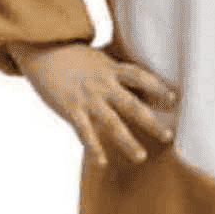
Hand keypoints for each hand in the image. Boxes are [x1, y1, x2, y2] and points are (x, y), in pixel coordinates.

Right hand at [10, 43, 178, 166]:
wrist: (41, 51)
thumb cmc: (71, 55)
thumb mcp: (97, 57)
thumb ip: (114, 68)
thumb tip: (133, 74)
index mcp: (111, 69)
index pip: (139, 77)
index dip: (156, 86)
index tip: (173, 97)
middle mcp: (103, 85)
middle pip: (132, 104)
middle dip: (150, 121)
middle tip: (167, 136)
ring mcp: (88, 98)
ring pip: (112, 123)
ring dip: (127, 141)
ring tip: (140, 157)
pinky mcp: (71, 110)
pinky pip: (85, 132)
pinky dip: (94, 148)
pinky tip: (102, 162)